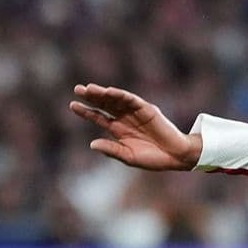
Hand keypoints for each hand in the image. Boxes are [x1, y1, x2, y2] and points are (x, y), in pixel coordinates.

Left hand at [70, 83, 201, 170]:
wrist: (175, 157)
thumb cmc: (153, 159)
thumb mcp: (129, 156)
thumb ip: (112, 149)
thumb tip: (91, 144)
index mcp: (118, 129)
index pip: (99, 117)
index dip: (86, 111)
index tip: (72, 105)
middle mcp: (125, 118)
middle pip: (105, 104)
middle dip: (92, 97)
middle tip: (77, 89)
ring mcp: (136, 112)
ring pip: (116, 100)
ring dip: (103, 93)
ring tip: (89, 89)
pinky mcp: (147, 109)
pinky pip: (132, 100)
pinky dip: (121, 95)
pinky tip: (110, 91)